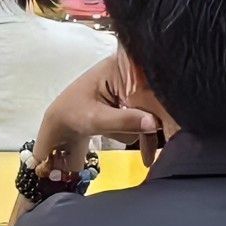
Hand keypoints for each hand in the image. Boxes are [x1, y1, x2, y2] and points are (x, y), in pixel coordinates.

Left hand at [34, 56, 162, 171]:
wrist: (58, 124)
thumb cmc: (70, 114)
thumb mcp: (95, 118)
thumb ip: (123, 121)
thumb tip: (154, 123)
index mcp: (119, 68)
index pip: (151, 86)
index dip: (163, 108)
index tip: (166, 129)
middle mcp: (129, 74)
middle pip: (156, 101)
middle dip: (152, 126)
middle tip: (154, 148)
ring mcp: (130, 89)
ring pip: (151, 115)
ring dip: (136, 131)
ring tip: (109, 132)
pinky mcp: (130, 103)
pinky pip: (146, 121)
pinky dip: (143, 137)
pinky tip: (145, 157)